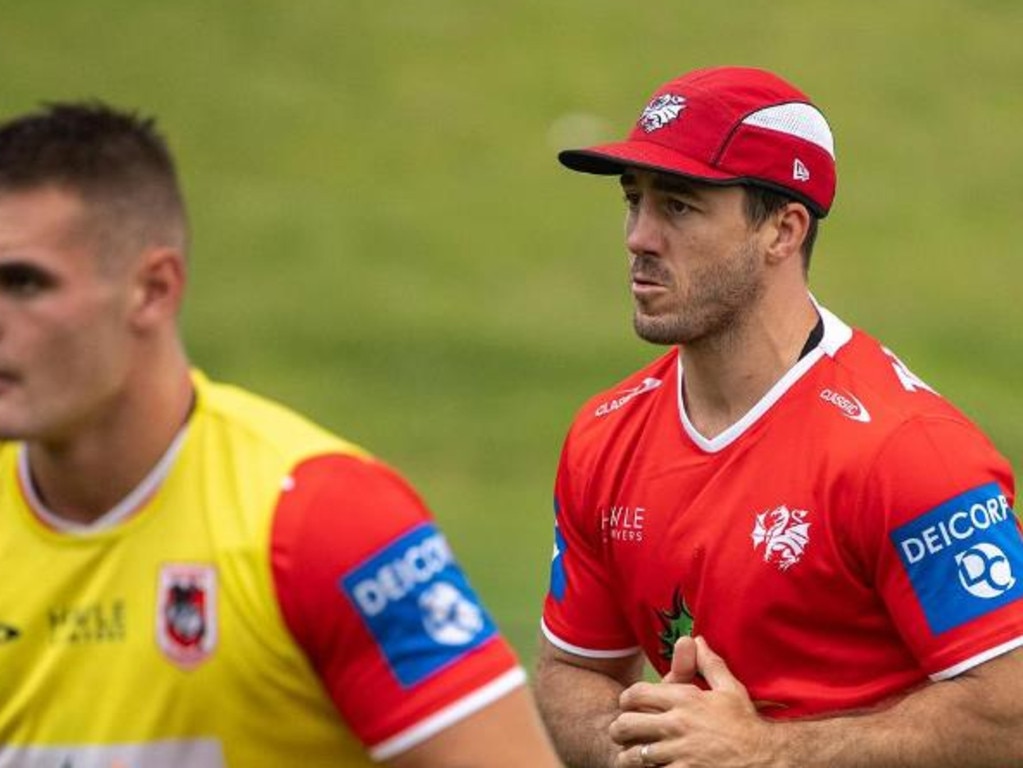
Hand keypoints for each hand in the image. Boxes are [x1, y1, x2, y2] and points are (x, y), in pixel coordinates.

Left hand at [609, 636, 773, 766]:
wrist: (765, 759)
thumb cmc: (746, 724)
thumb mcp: (730, 689)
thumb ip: (709, 664)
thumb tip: (697, 640)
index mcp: (685, 700)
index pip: (637, 694)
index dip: (626, 700)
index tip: (626, 706)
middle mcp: (678, 724)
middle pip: (627, 724)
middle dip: (618, 730)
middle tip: (619, 733)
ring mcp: (680, 752)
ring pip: (634, 754)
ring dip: (629, 756)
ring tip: (628, 756)